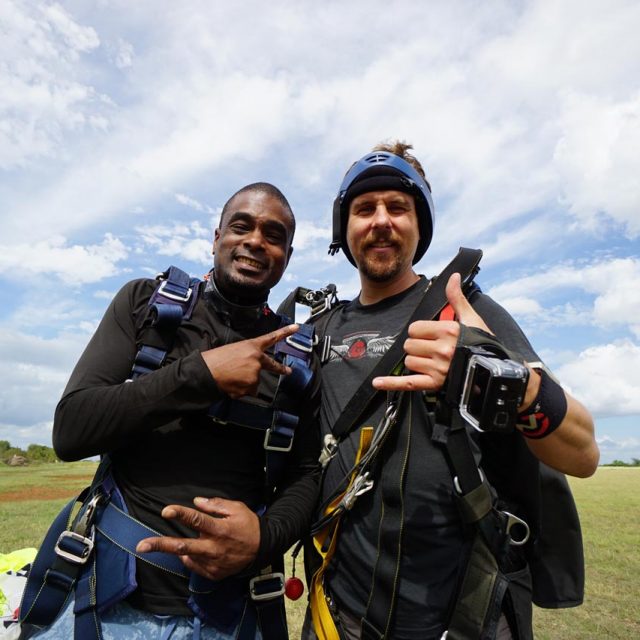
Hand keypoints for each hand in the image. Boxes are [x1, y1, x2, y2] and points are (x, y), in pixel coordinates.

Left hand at [136, 497, 259, 580]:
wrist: (263, 549)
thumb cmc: (248, 525)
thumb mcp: (237, 509)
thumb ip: (216, 505)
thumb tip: (196, 502)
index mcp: (220, 529)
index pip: (197, 520)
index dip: (181, 514)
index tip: (166, 511)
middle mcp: (214, 547)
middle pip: (183, 546)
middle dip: (160, 545)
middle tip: (141, 545)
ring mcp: (212, 563)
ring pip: (186, 557)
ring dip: (173, 550)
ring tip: (156, 545)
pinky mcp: (213, 573)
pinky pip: (194, 565)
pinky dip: (189, 556)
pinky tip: (192, 550)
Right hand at [201, 324, 297, 397]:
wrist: (207, 371)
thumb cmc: (216, 359)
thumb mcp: (234, 350)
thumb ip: (248, 357)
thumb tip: (252, 369)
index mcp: (252, 346)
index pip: (271, 338)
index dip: (285, 332)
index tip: (296, 328)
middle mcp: (257, 359)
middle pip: (272, 365)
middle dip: (281, 369)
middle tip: (288, 371)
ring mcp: (255, 374)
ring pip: (255, 382)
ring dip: (246, 382)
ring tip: (231, 377)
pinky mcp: (251, 387)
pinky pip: (248, 391)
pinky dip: (241, 390)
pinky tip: (231, 384)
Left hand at [372, 273, 491, 391]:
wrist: (493, 370)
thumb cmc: (481, 344)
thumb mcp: (471, 319)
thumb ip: (456, 298)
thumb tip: (453, 276)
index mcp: (448, 331)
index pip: (414, 328)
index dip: (420, 331)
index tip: (431, 335)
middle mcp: (442, 350)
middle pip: (409, 345)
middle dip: (417, 346)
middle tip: (432, 349)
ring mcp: (438, 369)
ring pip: (409, 362)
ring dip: (416, 362)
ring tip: (433, 362)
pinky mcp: (435, 385)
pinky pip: (408, 383)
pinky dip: (391, 383)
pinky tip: (378, 382)